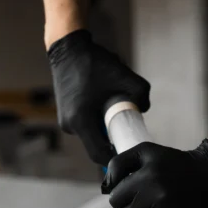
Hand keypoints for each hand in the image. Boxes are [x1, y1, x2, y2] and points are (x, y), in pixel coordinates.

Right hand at [47, 30, 150, 164]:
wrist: (68, 49)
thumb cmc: (94, 63)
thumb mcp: (125, 77)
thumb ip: (142, 96)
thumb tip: (143, 109)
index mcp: (81, 121)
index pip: (99, 154)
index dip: (116, 158)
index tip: (130, 152)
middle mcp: (69, 126)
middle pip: (95, 145)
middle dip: (113, 139)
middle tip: (127, 126)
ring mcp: (65, 121)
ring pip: (90, 134)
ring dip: (104, 127)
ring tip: (113, 106)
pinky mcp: (64, 115)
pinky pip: (84, 125)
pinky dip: (96, 120)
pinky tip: (102, 102)